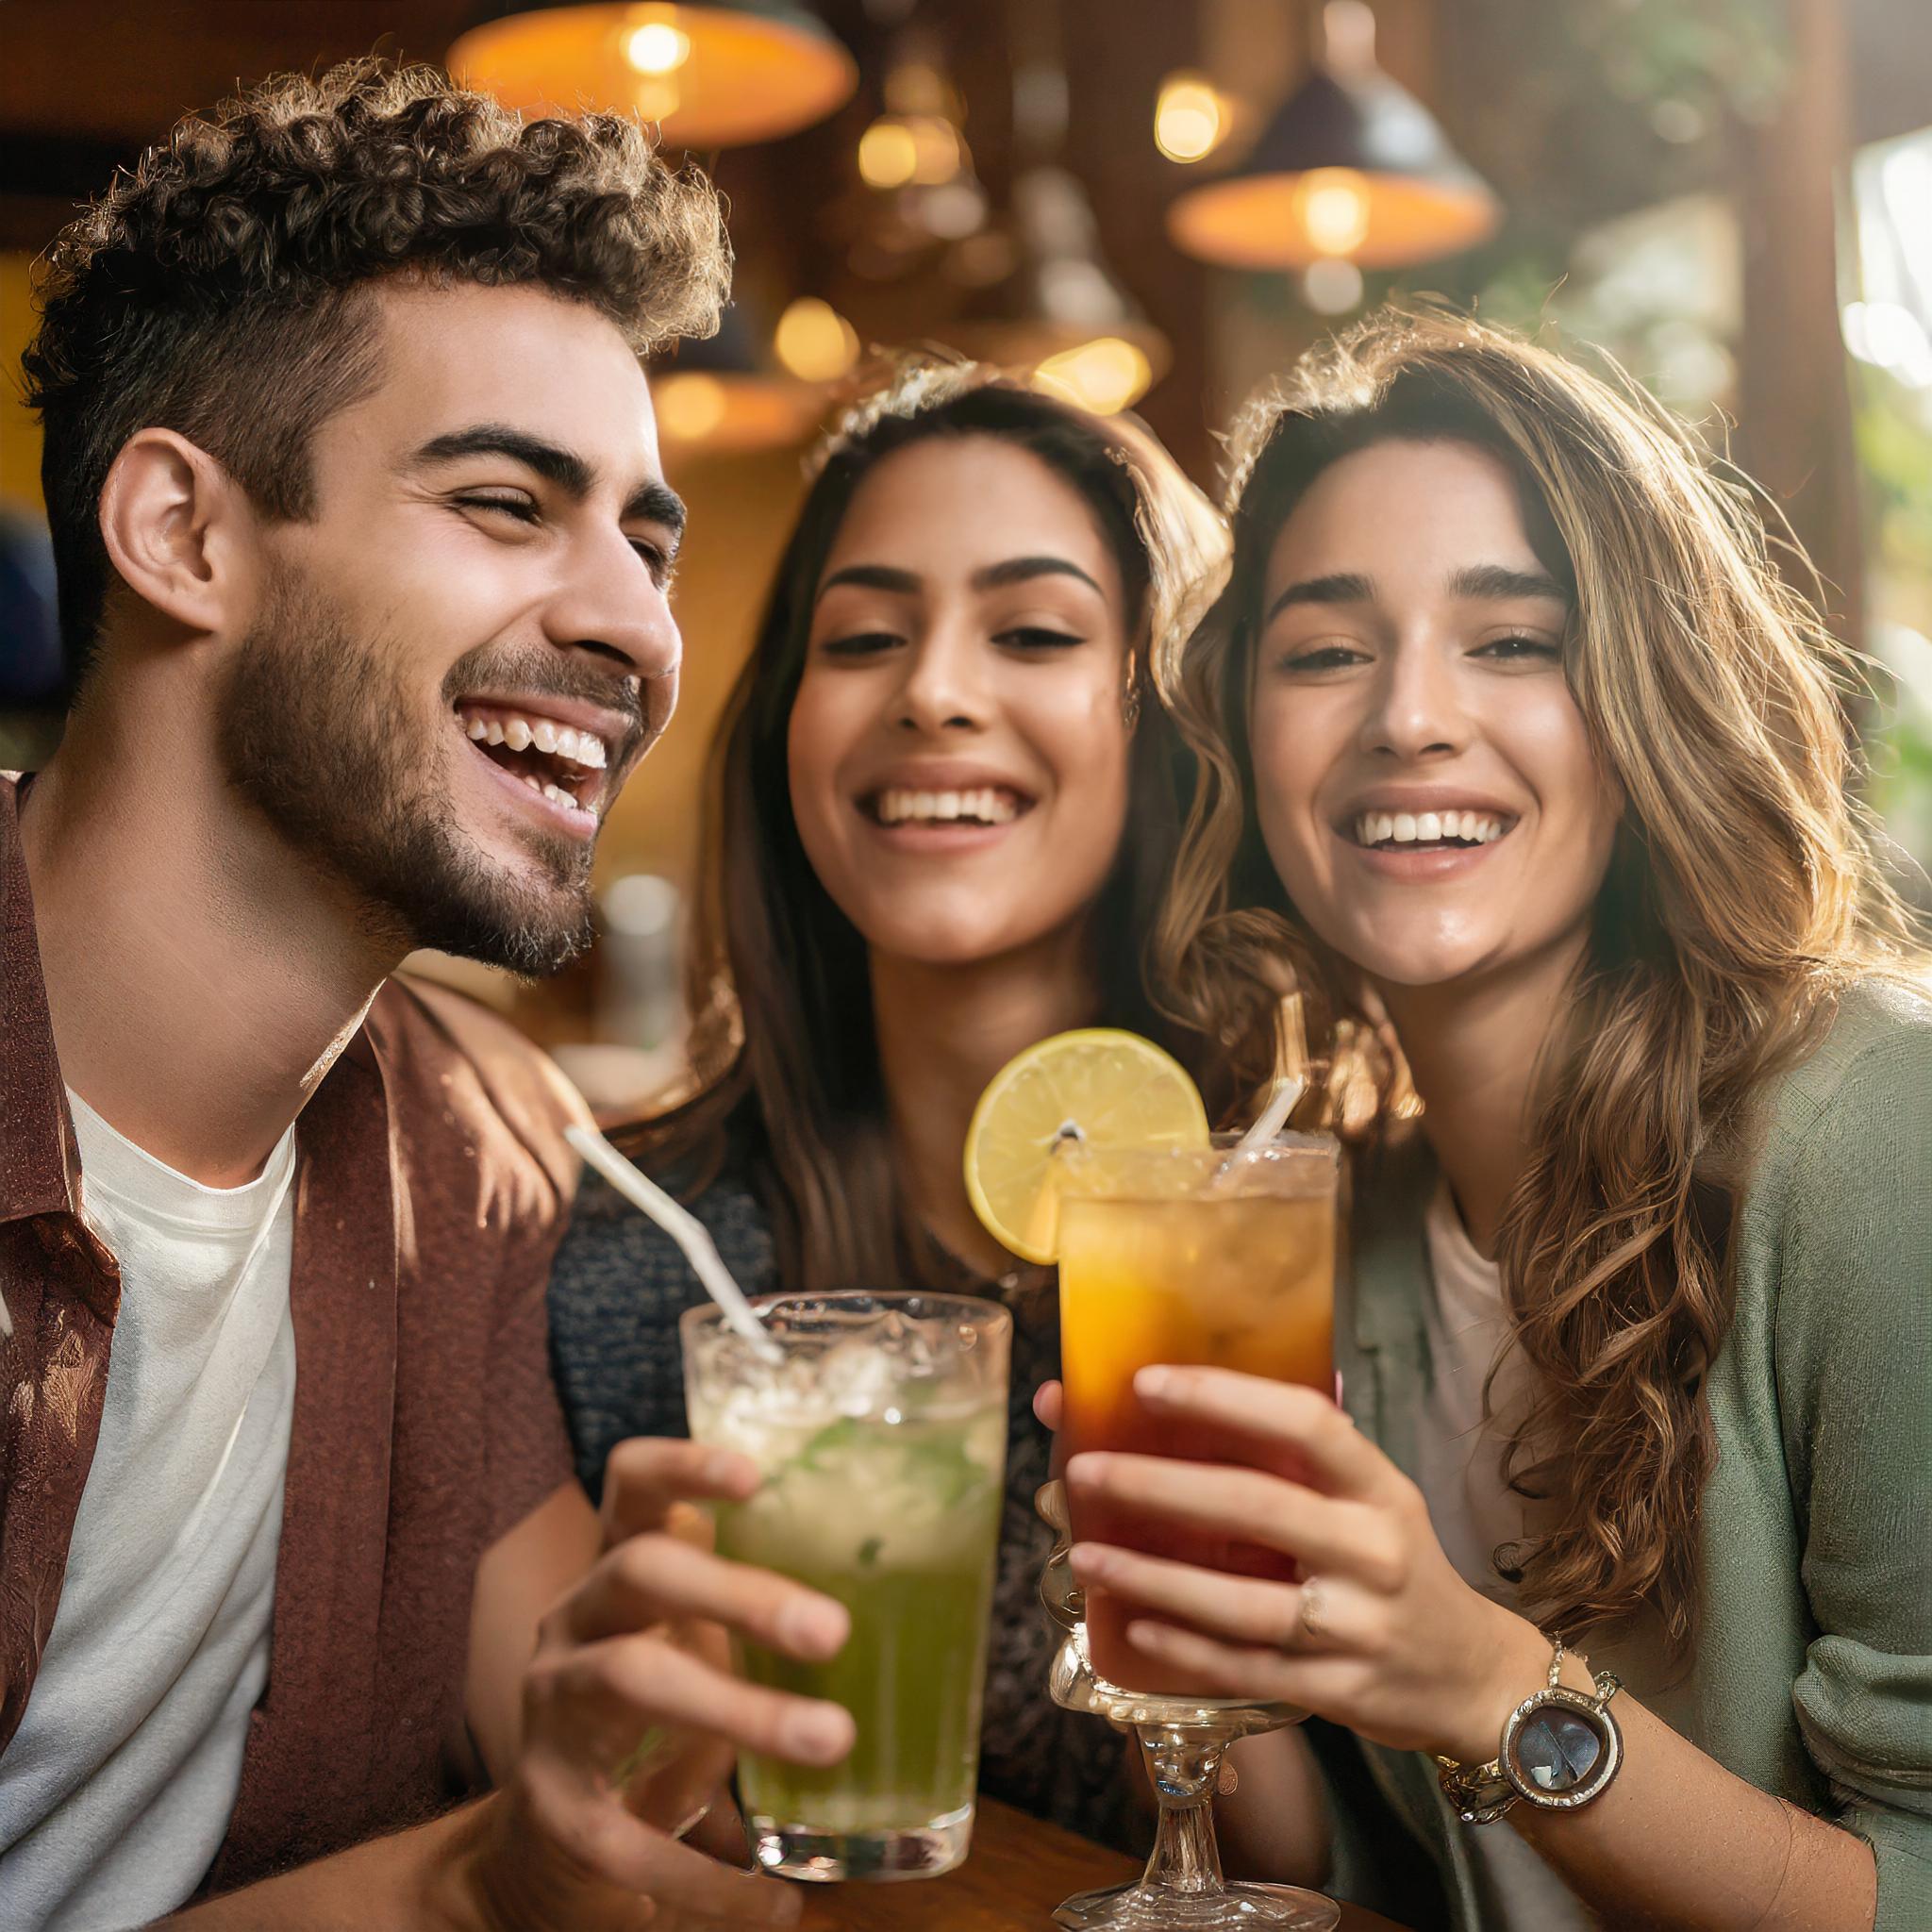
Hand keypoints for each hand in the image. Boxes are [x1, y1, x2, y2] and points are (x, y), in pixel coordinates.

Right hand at [471, 1438, 857, 1930]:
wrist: (547, 1849)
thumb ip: (766, 1618)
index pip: (631, 1485)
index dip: (683, 1465)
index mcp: (617, 1573)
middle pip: (639, 1571)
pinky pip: (630, 1838)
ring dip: (737, 1713)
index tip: (755, 1474)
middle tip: (832, 1631)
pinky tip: (779, 1906)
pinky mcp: (552, 1811)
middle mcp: (574, 1624)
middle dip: (737, 1593)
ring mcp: (552, 1714)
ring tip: (833, 1741)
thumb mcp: (697, 1649)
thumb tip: (921, 1601)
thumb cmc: (659, 1720)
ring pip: (632, 1680)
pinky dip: (713, 1881)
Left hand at [1063, 1366, 1550, 1764]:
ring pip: (1241, 1602)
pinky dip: (1185, 1647)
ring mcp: (1357, 1625)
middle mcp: (1373, 1550)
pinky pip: (1247, 1666)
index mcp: (1379, 1487)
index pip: (1305, 1423)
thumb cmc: (1396, 1565)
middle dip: (1160, 1486)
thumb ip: (1296, 1463)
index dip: (1224, 1397)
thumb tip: (1184, 1402)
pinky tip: (1132, 1627)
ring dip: (1153, 1579)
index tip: (1146, 1383)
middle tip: (1085, 1471)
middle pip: (1257, 1507)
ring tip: (1085, 1556)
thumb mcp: (1372, 1500)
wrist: (1472, 1676)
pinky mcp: (1340, 1690)